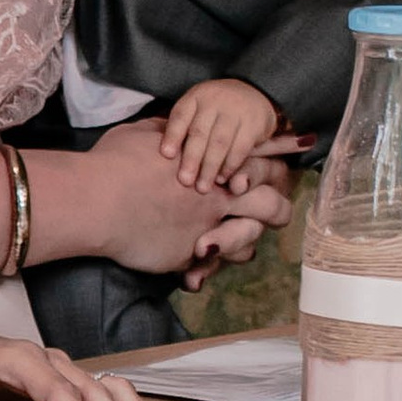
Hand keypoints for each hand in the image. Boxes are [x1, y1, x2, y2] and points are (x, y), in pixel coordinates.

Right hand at [70, 120, 290, 278]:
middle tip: (278, 212)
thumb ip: (162, 131)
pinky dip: (204, 271)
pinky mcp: (189, 257)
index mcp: (210, 165)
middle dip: (278, 209)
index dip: (281, 151)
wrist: (98, 202)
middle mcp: (217, 198)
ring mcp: (207, 230)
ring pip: (248, 243)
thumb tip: (166, 125)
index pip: (257, 156)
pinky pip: (209, 269)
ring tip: (235, 245)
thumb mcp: (142, 135)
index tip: (303, 142)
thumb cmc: (115, 164)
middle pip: (270, 204)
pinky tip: (197, 275)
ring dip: (243, 243)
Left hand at [164, 76, 282, 190]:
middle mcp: (214, 101)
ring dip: (210, 167)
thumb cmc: (216, 110)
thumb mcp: (199, 109)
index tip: (166, 155)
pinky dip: (230, 165)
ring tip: (202, 187)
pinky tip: (222, 178)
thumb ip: (184, 128)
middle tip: (184, 181)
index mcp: (196, 97)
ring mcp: (235, 110)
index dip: (172, 135)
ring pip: (219, 142)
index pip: (180, 116)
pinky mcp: (254, 123)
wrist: (254, 93)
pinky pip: (240, 147)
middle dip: (191, 159)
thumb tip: (166, 158)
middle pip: (199, 133)